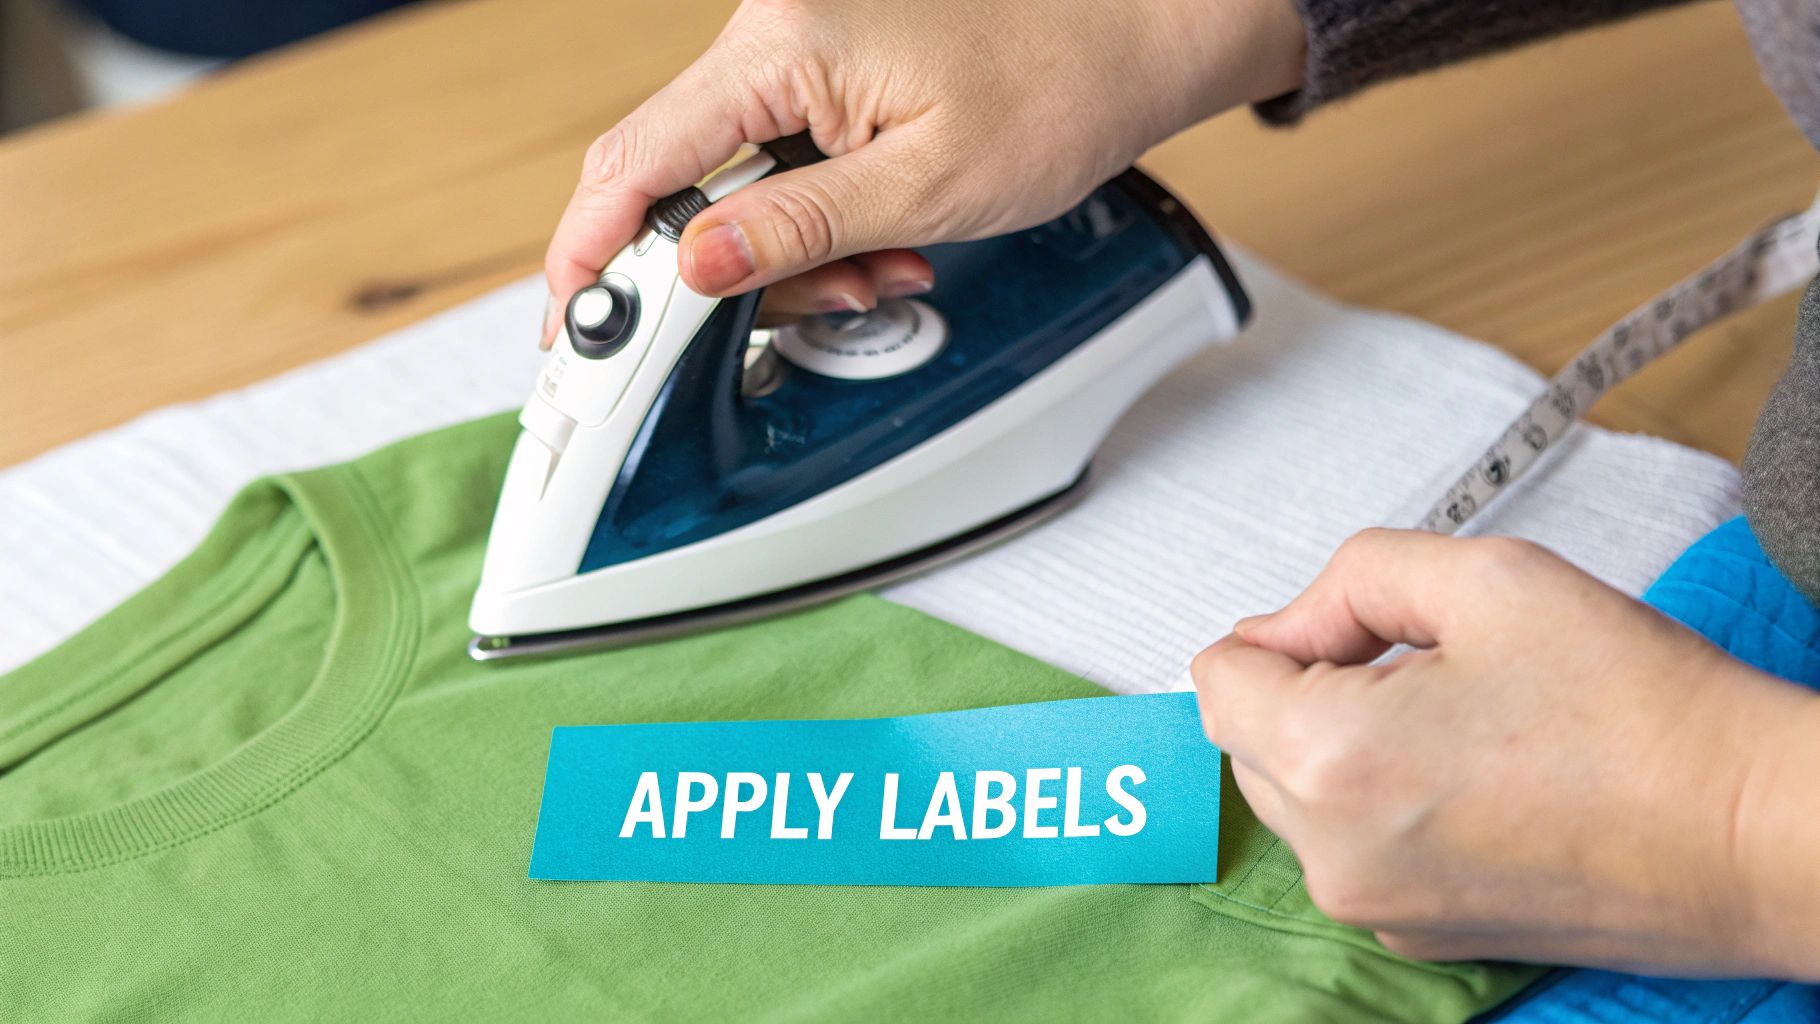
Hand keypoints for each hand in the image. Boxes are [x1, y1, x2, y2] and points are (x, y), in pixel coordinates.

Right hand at [539, 0, 1305, 344]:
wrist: (1135, 34)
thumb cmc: (1060, 87)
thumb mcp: (925, 187)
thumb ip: (796, 230)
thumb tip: (691, 267)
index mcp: (783, 43)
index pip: (639, 156)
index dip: (593, 251)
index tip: (575, 327)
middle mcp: (773, 27)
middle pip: (674, 172)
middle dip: (714, 267)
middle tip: (788, 313)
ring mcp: (796, 44)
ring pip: (730, 177)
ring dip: (779, 252)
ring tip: (875, 269)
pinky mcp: (825, 65)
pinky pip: (776, 156)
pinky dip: (809, 217)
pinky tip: (877, 239)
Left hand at [1190, 528, 1819, 979]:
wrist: (1750, 833)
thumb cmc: (1642, 715)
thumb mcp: (1486, 579)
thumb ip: (1351, 579)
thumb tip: (1285, 622)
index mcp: (1329, 757)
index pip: (1216, 678)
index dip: (1282, 632)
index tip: (1351, 626)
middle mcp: (1332, 851)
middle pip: (1249, 741)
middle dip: (1309, 688)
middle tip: (1425, 666)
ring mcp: (1373, 906)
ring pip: (1297, 797)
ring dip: (1345, 748)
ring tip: (1463, 725)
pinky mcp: (1417, 937)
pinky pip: (1353, 849)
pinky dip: (1384, 807)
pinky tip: (1477, 779)